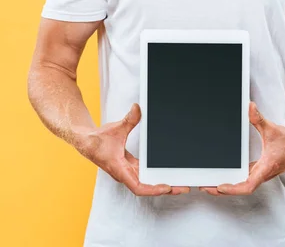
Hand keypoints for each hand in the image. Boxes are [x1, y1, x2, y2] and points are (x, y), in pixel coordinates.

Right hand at [76, 103, 190, 195]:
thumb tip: (137, 108)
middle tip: (184, 186)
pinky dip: (156, 175)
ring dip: (163, 183)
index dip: (154, 189)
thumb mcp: (115, 129)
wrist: (86, 142)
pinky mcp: (130, 166)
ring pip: (148, 182)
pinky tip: (166, 172)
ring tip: (181, 182)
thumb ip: (128, 120)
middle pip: (148, 187)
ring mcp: (128, 171)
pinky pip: (145, 174)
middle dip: (166, 188)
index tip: (168, 187)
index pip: (139, 186)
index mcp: (120, 170)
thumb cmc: (97, 140)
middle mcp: (126, 173)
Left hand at [198, 101, 284, 195]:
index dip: (232, 188)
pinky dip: (233, 179)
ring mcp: (261, 173)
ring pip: (242, 184)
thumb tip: (249, 107)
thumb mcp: (273, 129)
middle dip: (221, 189)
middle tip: (203, 186)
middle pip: (240, 187)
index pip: (248, 185)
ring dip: (226, 185)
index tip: (219, 186)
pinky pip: (245, 178)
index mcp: (266, 167)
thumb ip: (259, 119)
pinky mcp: (260, 169)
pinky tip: (224, 175)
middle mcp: (262, 174)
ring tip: (208, 183)